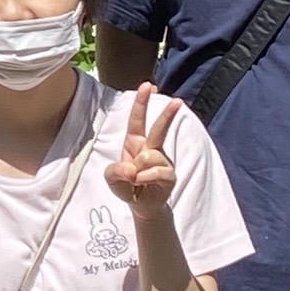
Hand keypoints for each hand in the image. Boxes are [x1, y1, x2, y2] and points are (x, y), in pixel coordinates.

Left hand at [102, 80, 181, 216]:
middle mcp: (150, 148)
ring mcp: (162, 160)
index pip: (137, 120)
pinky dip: (145, 178)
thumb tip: (132, 169)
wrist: (140, 205)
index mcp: (135, 142)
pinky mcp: (169, 174)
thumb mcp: (112, 178)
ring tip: (136, 180)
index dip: (142, 102)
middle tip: (177, 101)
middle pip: (159, 128)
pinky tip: (143, 184)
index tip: (148, 85)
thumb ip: (115, 171)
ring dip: (138, 170)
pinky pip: (157, 171)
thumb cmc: (126, 186)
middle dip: (168, 114)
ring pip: (150, 156)